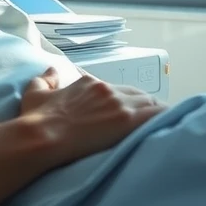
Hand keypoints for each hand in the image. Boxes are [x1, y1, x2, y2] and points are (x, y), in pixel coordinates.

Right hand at [19, 66, 166, 166]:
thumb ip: (45, 79)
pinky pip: (157, 115)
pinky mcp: (126, 120)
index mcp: (89, 83)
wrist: (41, 136)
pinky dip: (164, 119)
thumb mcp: (35, 92)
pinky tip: (170, 128)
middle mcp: (107, 90)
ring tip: (159, 128)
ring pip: (151, 104)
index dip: (124, 101)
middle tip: (144, 124)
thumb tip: (51, 69)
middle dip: (143, 107)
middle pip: (138, 95)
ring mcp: (118, 104)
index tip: (124, 113)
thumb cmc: (36, 118)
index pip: (118, 89)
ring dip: (155, 115)